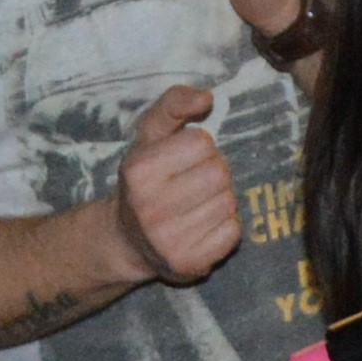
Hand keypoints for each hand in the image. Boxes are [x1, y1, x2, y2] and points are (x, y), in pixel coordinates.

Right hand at [109, 82, 240, 285]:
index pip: (202, 142)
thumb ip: (173, 104)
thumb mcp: (149, 135)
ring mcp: (170, 240)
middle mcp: (150, 207)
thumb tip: (207, 97)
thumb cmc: (145, 179)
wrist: (128, 239)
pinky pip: (233, 232)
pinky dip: (225, 226)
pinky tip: (203, 225)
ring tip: (197, 204)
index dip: (199, 146)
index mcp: (139, 171)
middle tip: (193, 183)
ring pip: (229, 201)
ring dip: (220, 199)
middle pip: (219, 172)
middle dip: (213, 172)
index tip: (182, 159)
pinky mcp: (190, 263)